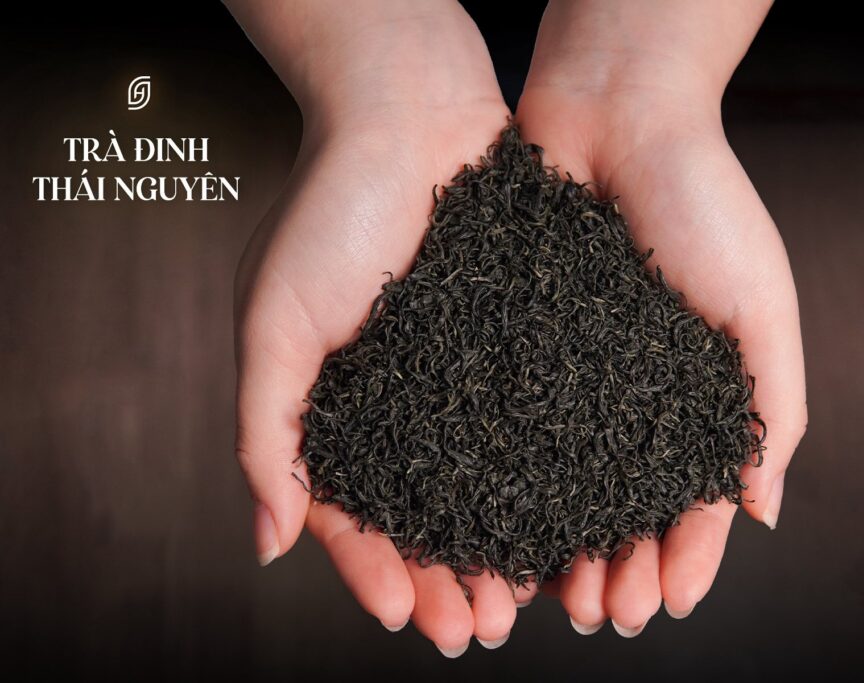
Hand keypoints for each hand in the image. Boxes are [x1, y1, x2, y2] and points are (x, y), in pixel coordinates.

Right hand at [228, 0, 525, 654]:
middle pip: (425, 512)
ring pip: (485, 482)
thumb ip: (264, 431)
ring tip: (525, 599)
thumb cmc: (328, 211)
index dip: (375, 568)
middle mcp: (404, 401)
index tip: (406, 615)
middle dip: (447, 575)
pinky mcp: (517, 344)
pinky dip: (548, 478)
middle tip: (476, 630)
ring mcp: (461, 377)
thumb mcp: (271, 324)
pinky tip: (570, 520)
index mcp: (337, 406)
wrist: (409, 116)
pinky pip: (533, 425)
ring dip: (501, 544)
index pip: (353, 511)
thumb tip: (268, 541)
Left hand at [515, 0, 806, 634]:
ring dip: (555, 544)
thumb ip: (770, 408)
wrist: (617, 116)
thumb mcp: (760, 307)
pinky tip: (490, 527)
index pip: (688, 498)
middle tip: (602, 613)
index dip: (681, 556)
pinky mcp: (508, 347)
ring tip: (549, 596)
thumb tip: (761, 510)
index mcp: (690, 396)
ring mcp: (565, 376)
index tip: (666, 603)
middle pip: (617, 505)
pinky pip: (501, 427)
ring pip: (556, 482)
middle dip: (614, 565)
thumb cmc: (704, 204)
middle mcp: (624, 396)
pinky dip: (498, 481)